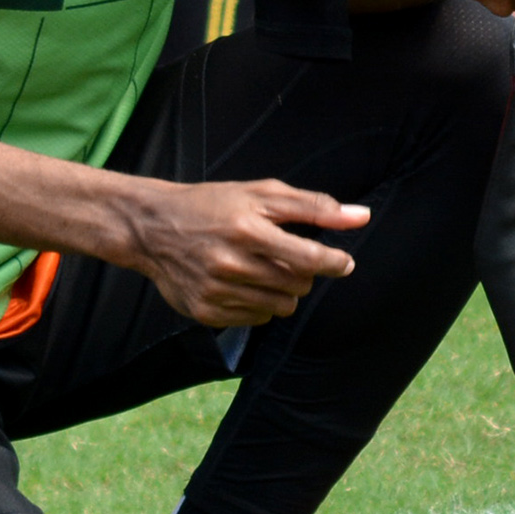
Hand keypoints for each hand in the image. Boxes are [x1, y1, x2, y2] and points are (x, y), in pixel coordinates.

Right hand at [115, 179, 369, 326]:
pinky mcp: (206, 313)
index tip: (343, 262)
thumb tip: (362, 216)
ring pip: (280, 307)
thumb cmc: (213, 204)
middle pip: (297, 286)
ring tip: (264, 270)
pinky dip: (259, 305)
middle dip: (303, 273)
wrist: (152, 228)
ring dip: (283, 291)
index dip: (333, 262)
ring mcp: (217, 292)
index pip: (308, 258)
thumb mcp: (261, 193)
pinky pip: (256, 320)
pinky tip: (243, 284)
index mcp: (247, 230)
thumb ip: (314, 206)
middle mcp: (231, 264)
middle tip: (287, 257)